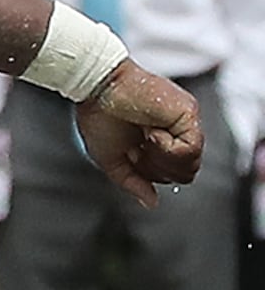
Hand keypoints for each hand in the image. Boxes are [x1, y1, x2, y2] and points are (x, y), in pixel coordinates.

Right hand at [80, 61, 204, 204]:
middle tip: (139, 150)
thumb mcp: (111, 159)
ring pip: (190, 163)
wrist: (98, 86)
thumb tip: (151, 203)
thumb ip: (131, 182)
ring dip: (162, 159)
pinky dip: (168, 149)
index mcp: (158, 142)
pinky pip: (190, 149)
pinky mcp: (189, 114)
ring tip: (144, 141)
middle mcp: (175, 132)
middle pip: (184, 172)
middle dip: (158, 169)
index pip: (171, 173)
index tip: (132, 155)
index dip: (150, 173)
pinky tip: (152, 135)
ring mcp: (184, 123)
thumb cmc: (98, 115)